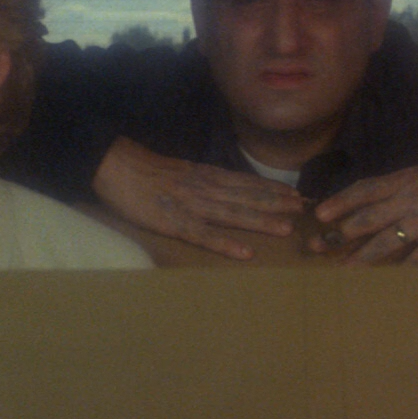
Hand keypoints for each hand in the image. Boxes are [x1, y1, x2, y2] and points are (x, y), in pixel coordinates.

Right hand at [93, 137, 305, 260]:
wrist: (113, 164)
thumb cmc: (143, 170)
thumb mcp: (179, 169)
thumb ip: (201, 179)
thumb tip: (223, 187)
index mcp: (204, 174)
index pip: (245, 182)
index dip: (271, 189)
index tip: (296, 194)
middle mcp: (204, 187)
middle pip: (246, 196)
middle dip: (276, 203)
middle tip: (304, 210)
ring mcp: (190, 205)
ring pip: (232, 214)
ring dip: (261, 221)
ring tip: (287, 228)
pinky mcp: (173, 222)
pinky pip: (204, 236)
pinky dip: (225, 245)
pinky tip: (245, 254)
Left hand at [311, 159, 417, 265]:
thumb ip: (395, 190)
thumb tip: (365, 206)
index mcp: (404, 181)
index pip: (365, 190)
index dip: (341, 202)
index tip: (320, 214)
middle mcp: (411, 200)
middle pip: (369, 218)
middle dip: (341, 233)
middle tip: (317, 246)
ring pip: (388, 242)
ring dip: (362, 258)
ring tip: (343, 270)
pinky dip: (402, 273)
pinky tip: (387, 285)